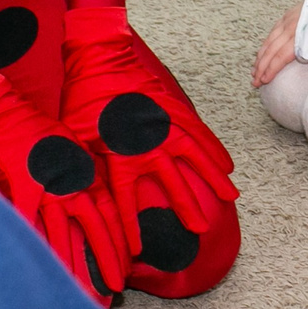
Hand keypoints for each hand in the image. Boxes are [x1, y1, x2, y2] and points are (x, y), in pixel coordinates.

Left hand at [61, 8, 238, 260]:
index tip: (138, 250)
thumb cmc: (83, 99)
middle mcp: (147, 142)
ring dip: (214, 178)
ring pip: (196, 157)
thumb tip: (79, 193)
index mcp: (119, 152)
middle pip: (173, 182)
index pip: (127, 198)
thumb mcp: (74, 136)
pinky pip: (200, 133)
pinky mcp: (175, 110)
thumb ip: (83, 165)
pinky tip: (228, 165)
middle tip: (201, 230)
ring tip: (232, 197)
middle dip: (186, 208)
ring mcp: (165, 124)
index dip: (131, 225)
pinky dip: (214, 149)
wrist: (101, 58)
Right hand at [251, 5, 300, 88]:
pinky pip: (273, 32)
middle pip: (272, 50)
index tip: (263, 80)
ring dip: (260, 57)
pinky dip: (265, 44)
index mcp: (302, 34)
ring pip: (270, 41)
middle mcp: (292, 26)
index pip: (281, 55)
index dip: (271, 69)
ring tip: (254, 71)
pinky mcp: (289, 14)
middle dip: (261, 67)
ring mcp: (289, 19)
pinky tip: (261, 53)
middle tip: (255, 81)